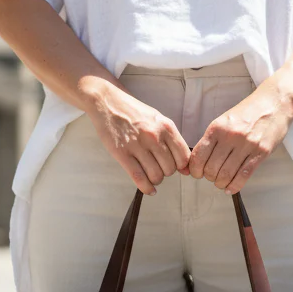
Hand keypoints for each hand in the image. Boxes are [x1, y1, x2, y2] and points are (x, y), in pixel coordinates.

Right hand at [79, 76, 190, 194]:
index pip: (183, 157)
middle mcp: (154, 136)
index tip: (174, 166)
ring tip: (150, 175)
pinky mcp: (122, 153)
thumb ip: (172, 141)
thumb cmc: (134, 113)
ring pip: (156, 175)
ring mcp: (138, 145)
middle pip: (170, 169)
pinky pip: (139, 177)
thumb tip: (185, 168)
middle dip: (166, 172)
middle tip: (158, 168)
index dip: (181, 166)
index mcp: (166, 127)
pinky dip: (146, 188)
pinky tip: (148, 189)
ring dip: (155, 180)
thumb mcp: (158, 120)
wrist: (107, 102)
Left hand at [188, 80, 292, 194]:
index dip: (195, 170)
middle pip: (212, 168)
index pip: (199, 156)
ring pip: (226, 174)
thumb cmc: (249, 112)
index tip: (198, 173)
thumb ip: (213, 139)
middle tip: (212, 177)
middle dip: (209, 178)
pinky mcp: (261, 152)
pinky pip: (244, 175)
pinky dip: (235, 186)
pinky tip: (230, 188)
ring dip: (221, 183)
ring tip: (222, 182)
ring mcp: (247, 145)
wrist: (275, 102)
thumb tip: (200, 160)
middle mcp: (230, 136)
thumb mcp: (225, 120)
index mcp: (217, 127)